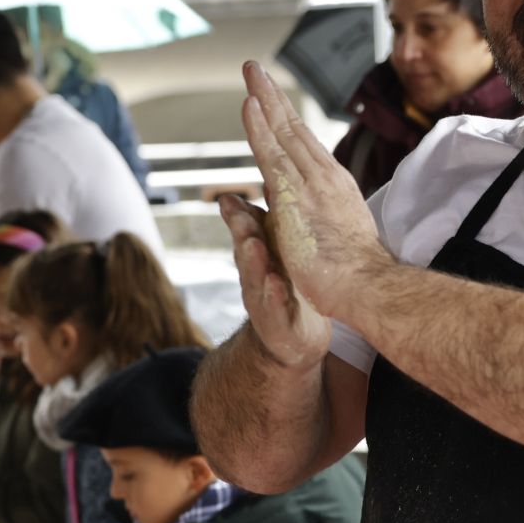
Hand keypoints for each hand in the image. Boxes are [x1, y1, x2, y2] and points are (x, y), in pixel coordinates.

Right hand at [220, 195, 332, 369]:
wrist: (295, 338)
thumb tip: (264, 184)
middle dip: (241, 234)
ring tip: (254, 245)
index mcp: (259, 257)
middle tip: (239, 217)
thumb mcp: (277, 254)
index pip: (247, 233)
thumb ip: (268, 225)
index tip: (228, 198)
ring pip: (256, 279)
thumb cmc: (287, 286)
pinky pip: (275, 309)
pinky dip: (275, 297)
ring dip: (254, 263)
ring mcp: (264, 301)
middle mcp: (256, 277)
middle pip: (245, 252)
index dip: (238, 216)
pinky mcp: (279, 324)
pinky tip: (276, 285)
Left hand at [236, 58, 389, 322]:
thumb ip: (320, 213)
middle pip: (292, 128)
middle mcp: (323, 176)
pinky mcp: (294, 195)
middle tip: (254, 68)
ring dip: (265, 98)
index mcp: (332, 185)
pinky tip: (249, 104)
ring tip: (250, 72)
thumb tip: (310, 208)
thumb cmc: (354, 271)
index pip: (303, 144)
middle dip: (273, 96)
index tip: (270, 97)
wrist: (365, 286)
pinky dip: (260, 125)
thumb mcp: (337, 232)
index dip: (284, 117)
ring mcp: (310, 183)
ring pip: (282, 132)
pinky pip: (272, 152)